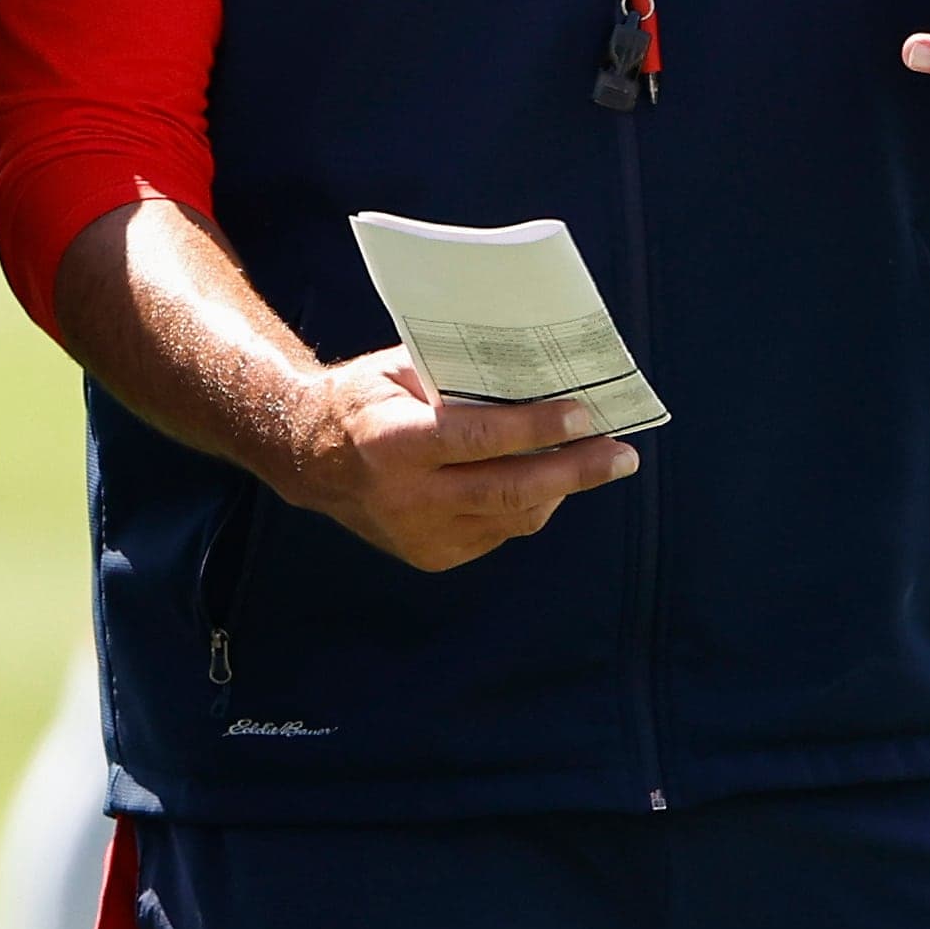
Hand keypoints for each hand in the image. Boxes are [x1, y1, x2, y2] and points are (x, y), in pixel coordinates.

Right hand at [268, 349, 640, 572]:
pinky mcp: (432, 556)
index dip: (534, 427)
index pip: (476, 439)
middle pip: (507, 491)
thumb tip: (535, 373)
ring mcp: (419, 535)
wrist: (308, 459)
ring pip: (512, 518)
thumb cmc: (363, 400)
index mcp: (391, 441)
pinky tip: (543, 481)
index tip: (582, 413)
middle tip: (621, 454)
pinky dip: (526, 506)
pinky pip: (497, 533)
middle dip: (574, 471)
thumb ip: (457, 377)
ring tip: (595, 462)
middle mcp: (405, 497)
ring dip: (559, 489)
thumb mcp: (398, 372)